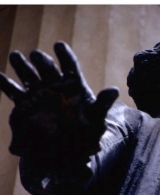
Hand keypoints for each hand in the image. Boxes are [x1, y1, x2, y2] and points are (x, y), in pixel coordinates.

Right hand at [0, 41, 118, 162]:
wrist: (67, 149)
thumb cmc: (85, 134)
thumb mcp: (97, 119)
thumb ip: (102, 104)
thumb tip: (114, 90)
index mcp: (74, 87)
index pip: (70, 67)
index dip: (65, 56)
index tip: (58, 45)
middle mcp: (56, 87)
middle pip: (48, 69)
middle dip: (42, 61)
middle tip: (35, 54)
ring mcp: (40, 94)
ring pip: (30, 76)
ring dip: (22, 66)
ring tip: (16, 56)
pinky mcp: (26, 105)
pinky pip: (14, 92)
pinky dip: (6, 85)